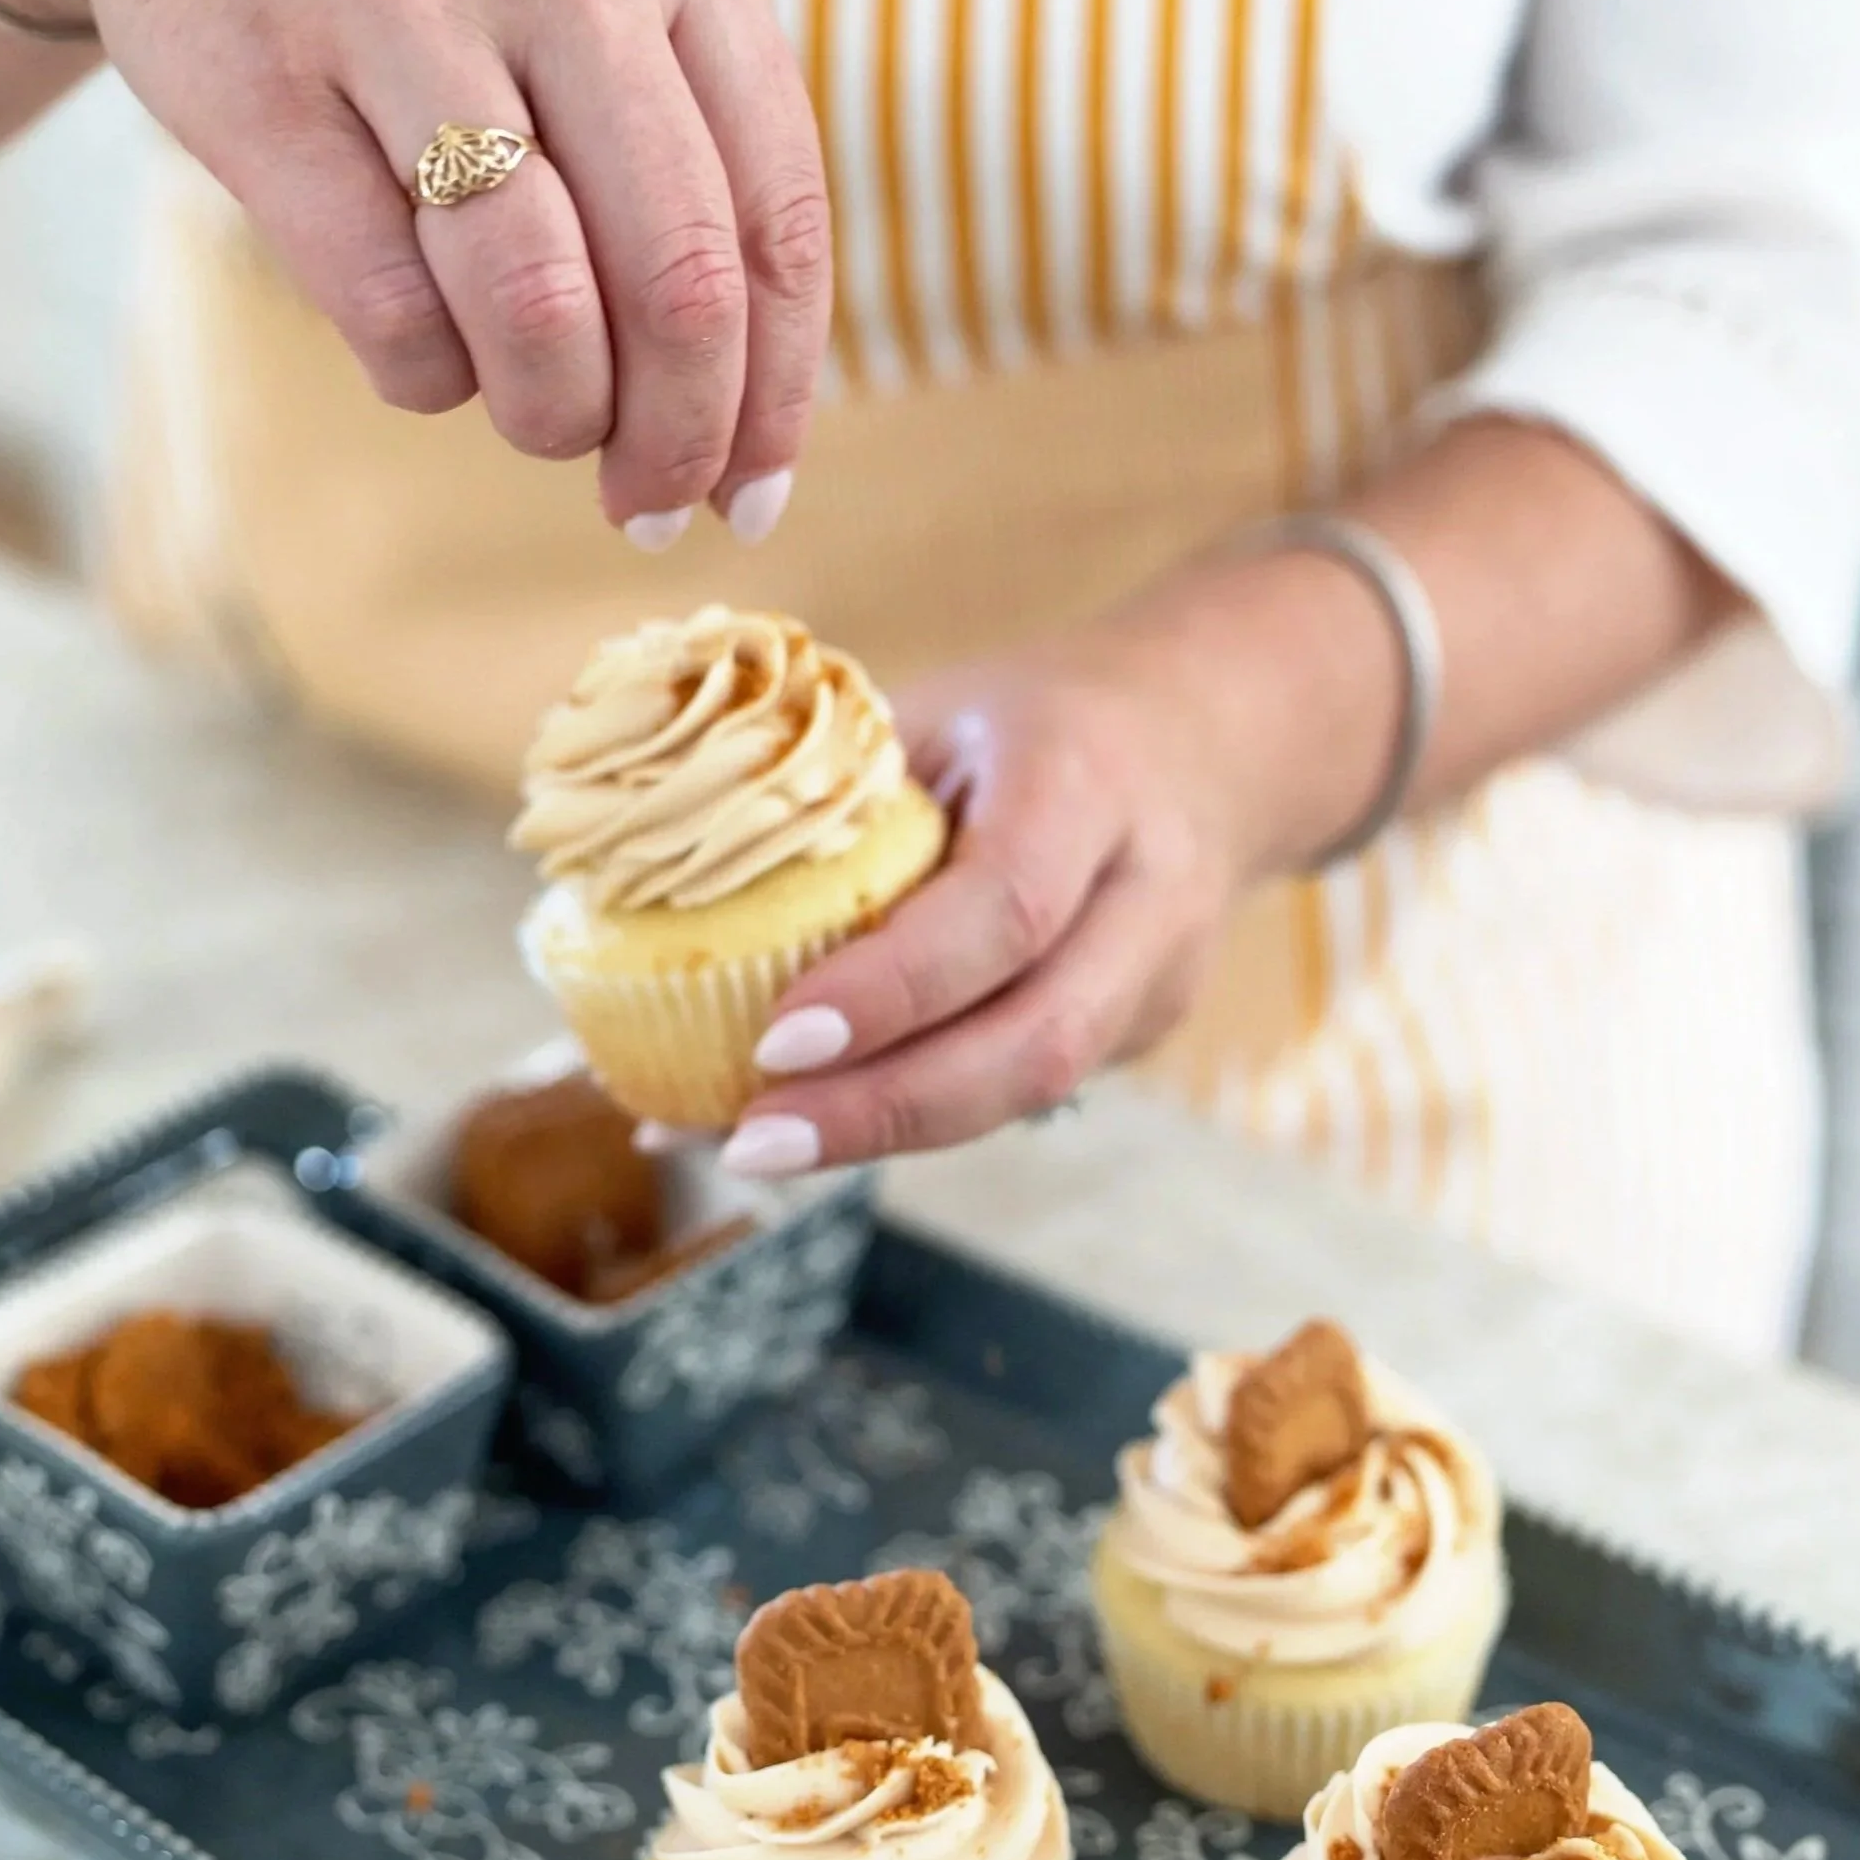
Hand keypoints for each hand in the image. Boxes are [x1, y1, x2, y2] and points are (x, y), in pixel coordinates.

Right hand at [41, 0, 831, 539]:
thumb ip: (688, 154)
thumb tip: (746, 432)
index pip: (776, 213)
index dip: (776, 388)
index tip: (753, 496)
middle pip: (679, 275)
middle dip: (676, 435)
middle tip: (647, 506)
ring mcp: (407, 8)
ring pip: (539, 305)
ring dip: (551, 416)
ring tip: (537, 424)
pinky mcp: (270, 82)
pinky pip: (393, 309)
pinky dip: (427, 377)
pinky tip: (426, 353)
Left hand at [706, 541, 1419, 1174]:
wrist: (1214, 737)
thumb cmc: (1036, 719)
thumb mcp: (942, 712)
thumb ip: (835, 793)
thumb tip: (645, 890)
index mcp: (1088, 781)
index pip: (1004, 909)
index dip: (892, 988)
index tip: (774, 1041)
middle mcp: (1146, 893)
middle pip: (1037, 1040)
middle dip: (885, 1108)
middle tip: (748, 1141)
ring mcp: (1160, 979)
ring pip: (1035, 1090)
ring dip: (888, 1134)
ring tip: (752, 1147)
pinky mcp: (1142, 1034)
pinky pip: (1019, 1090)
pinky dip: (908, 1117)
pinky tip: (805, 1124)